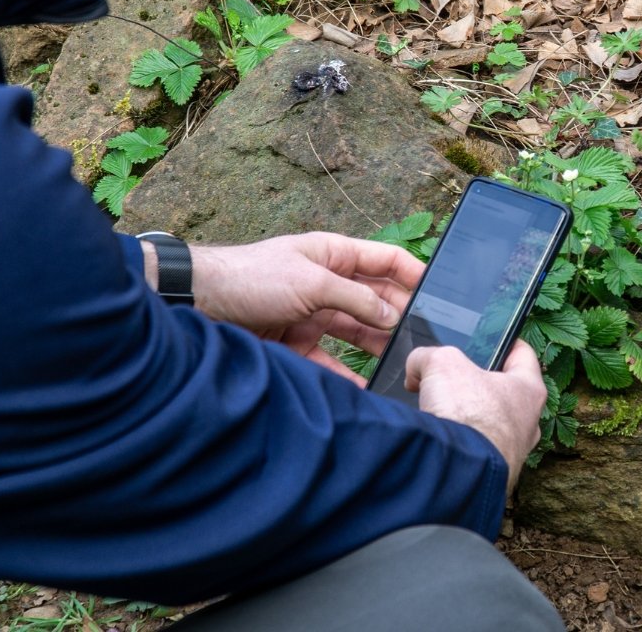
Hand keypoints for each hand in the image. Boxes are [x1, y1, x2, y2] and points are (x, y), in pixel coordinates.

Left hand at [175, 233, 425, 384]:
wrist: (200, 304)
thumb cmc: (252, 277)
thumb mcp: (311, 283)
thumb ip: (355, 298)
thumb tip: (391, 314)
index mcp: (334, 255)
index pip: (386, 261)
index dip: (414, 274)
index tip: (441, 294)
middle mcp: (327, 283)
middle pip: (375, 300)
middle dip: (400, 317)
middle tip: (426, 339)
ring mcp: (313, 313)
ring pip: (356, 332)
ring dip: (378, 347)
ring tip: (403, 365)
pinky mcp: (296, 343)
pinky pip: (331, 360)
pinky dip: (348, 374)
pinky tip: (366, 387)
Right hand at [404, 341, 545, 491]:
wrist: (457, 471)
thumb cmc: (466, 415)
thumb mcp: (441, 364)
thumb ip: (428, 356)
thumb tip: (416, 369)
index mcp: (529, 389)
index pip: (522, 353)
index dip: (503, 341)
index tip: (489, 338)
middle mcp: (528, 422)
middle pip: (503, 390)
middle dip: (475, 383)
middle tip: (452, 375)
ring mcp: (511, 451)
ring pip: (489, 423)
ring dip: (467, 415)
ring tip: (440, 408)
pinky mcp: (492, 472)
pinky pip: (475, 449)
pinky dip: (459, 441)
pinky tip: (440, 436)